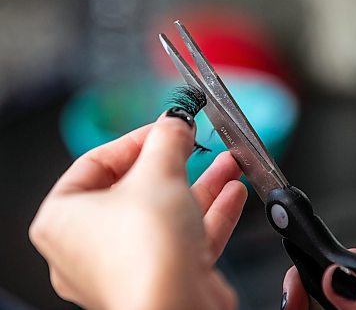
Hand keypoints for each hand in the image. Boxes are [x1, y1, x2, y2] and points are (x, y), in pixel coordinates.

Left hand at [29, 111, 247, 309]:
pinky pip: (184, 238)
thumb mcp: (159, 173)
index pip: (97, 163)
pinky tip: (233, 193)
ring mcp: (128, 264)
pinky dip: (210, 214)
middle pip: (136, 189)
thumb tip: (176, 122)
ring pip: (166, 214)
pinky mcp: (162, 278)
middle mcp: (90, 246)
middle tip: (194, 143)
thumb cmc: (147, 251)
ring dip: (202, 186)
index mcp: (64, 219)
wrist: (178, 308)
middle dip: (177, 163)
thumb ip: (168, 140)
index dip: (136, 140)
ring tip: (228, 164)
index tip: (166, 128)